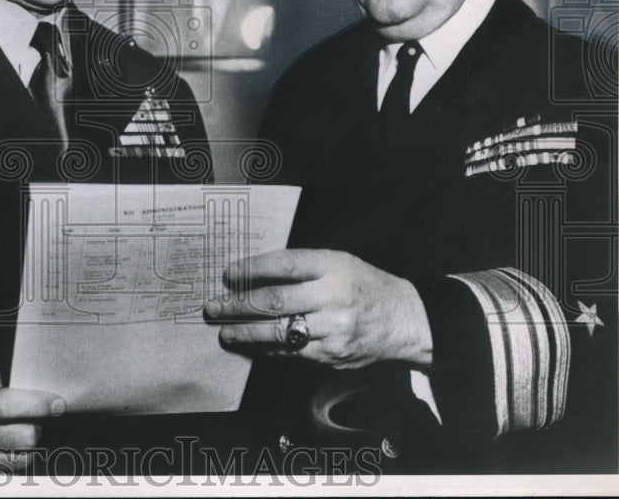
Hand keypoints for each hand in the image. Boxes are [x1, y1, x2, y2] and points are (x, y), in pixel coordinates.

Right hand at [0, 369, 64, 473]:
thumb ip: (4, 382)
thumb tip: (36, 389)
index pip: (5, 405)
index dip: (36, 404)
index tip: (58, 403)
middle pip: (25, 437)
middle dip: (37, 425)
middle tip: (35, 417)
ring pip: (25, 456)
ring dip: (30, 444)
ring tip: (18, 431)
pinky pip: (16, 470)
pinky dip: (20, 458)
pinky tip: (10, 446)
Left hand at [204, 249, 431, 368]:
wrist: (404, 320)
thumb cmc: (364, 285)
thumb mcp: (338, 262)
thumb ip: (302, 267)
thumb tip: (254, 275)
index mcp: (332, 266)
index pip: (284, 265)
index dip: (252, 269)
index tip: (228, 274)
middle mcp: (331, 297)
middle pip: (274, 301)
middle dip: (237, 305)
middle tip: (213, 307)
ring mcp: (332, 330)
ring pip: (278, 332)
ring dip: (246, 333)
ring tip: (225, 331)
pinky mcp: (331, 356)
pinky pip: (292, 352)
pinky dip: (268, 348)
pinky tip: (252, 345)